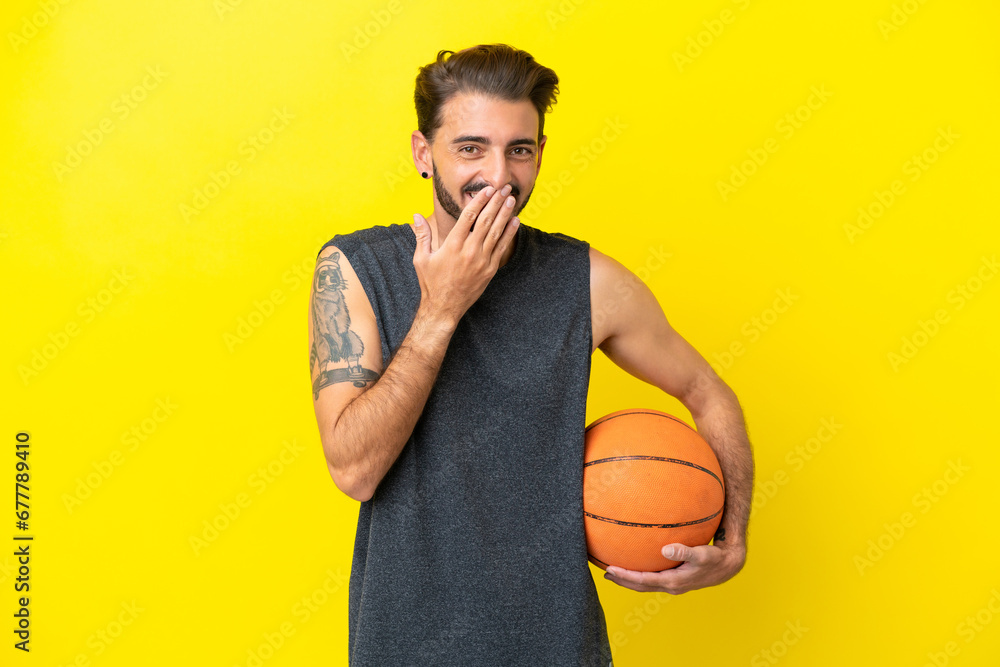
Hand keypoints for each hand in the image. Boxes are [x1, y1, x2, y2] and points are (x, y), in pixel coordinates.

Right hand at [411, 185, 518, 326]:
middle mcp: (469, 251)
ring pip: (496, 232)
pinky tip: (515, 221)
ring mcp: (482, 261)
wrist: (444, 308)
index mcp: (452, 245)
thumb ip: (422, 235)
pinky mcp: (490, 270)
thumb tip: (415, 216)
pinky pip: (502, 248)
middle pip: (486, 221)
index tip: (487, 189)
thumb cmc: (431, 283)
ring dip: (505, 214)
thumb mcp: (421, 258)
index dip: (479, 201)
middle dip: (496, 202)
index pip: (468, 217)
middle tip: (504, 188)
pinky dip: (509, 233)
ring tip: (511, 199)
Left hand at [602, 542, 745, 594]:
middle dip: (622, 580)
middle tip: (604, 573)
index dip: (625, 576)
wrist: (727, 565)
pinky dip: (640, 574)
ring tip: (613, 572)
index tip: (610, 570)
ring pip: (645, 584)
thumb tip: (666, 549)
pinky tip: (635, 563)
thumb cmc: (715, 558)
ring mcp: (672, 583)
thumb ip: (685, 551)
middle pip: (640, 585)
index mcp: (673, 582)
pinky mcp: (674, 579)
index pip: (643, 581)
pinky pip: (652, 578)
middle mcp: (670, 585)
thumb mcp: (702, 554)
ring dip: (628, 579)